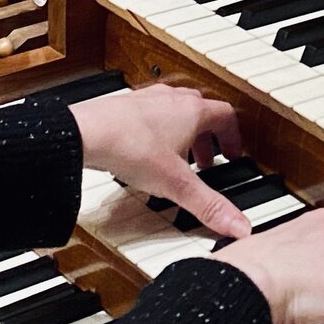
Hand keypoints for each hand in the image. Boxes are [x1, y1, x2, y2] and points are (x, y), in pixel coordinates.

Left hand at [70, 83, 249, 237]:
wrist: (85, 133)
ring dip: (181, 133)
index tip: (233, 154)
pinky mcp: (123, 106)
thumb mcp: (177, 185)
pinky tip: (145, 153)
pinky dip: (156, 131)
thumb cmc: (130, 146)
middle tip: (206, 161)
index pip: (226, 116)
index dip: (234, 137)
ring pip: (174, 110)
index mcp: (192, 110)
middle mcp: (171, 99)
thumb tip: (238, 225)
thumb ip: (209, 206)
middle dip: (207, 138)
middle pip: (201, 112)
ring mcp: (146, 100)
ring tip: (177, 158)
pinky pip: (149, 114)